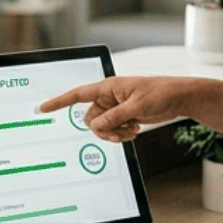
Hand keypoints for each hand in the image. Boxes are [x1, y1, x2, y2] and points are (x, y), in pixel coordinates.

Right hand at [38, 76, 194, 141]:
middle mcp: (108, 98)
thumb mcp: (136, 107)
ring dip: (114, 133)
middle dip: (103, 130)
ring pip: (101, 127)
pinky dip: (121, 134)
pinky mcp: (124, 116)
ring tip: (131, 131)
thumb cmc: (161, 93)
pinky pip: (113, 130)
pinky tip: (135, 130)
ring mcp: (116, 108)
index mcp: (107, 88)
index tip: (42, 108)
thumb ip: (114, 118)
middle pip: (90, 119)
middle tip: (120, 132)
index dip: (58, 102)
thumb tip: (97, 127)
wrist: (180, 98)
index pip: (76, 95)